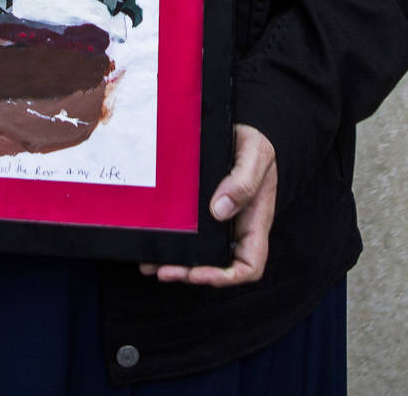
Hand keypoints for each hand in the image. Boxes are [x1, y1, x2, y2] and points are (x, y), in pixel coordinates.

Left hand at [140, 124, 276, 286]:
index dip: (225, 276)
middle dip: (190, 273)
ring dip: (176, 264)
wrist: (242, 131)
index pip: (249, 265)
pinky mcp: (202, 213)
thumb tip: (219, 211)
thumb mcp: (255, 156)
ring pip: (199, 255)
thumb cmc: (255, 146)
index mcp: (255, 222)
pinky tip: (152, 243)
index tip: (199, 272)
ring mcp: (219, 223)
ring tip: (151, 264)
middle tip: (164, 270)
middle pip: (218, 267)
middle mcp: (236, 229)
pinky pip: (188, 235)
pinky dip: (170, 243)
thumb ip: (243, 182)